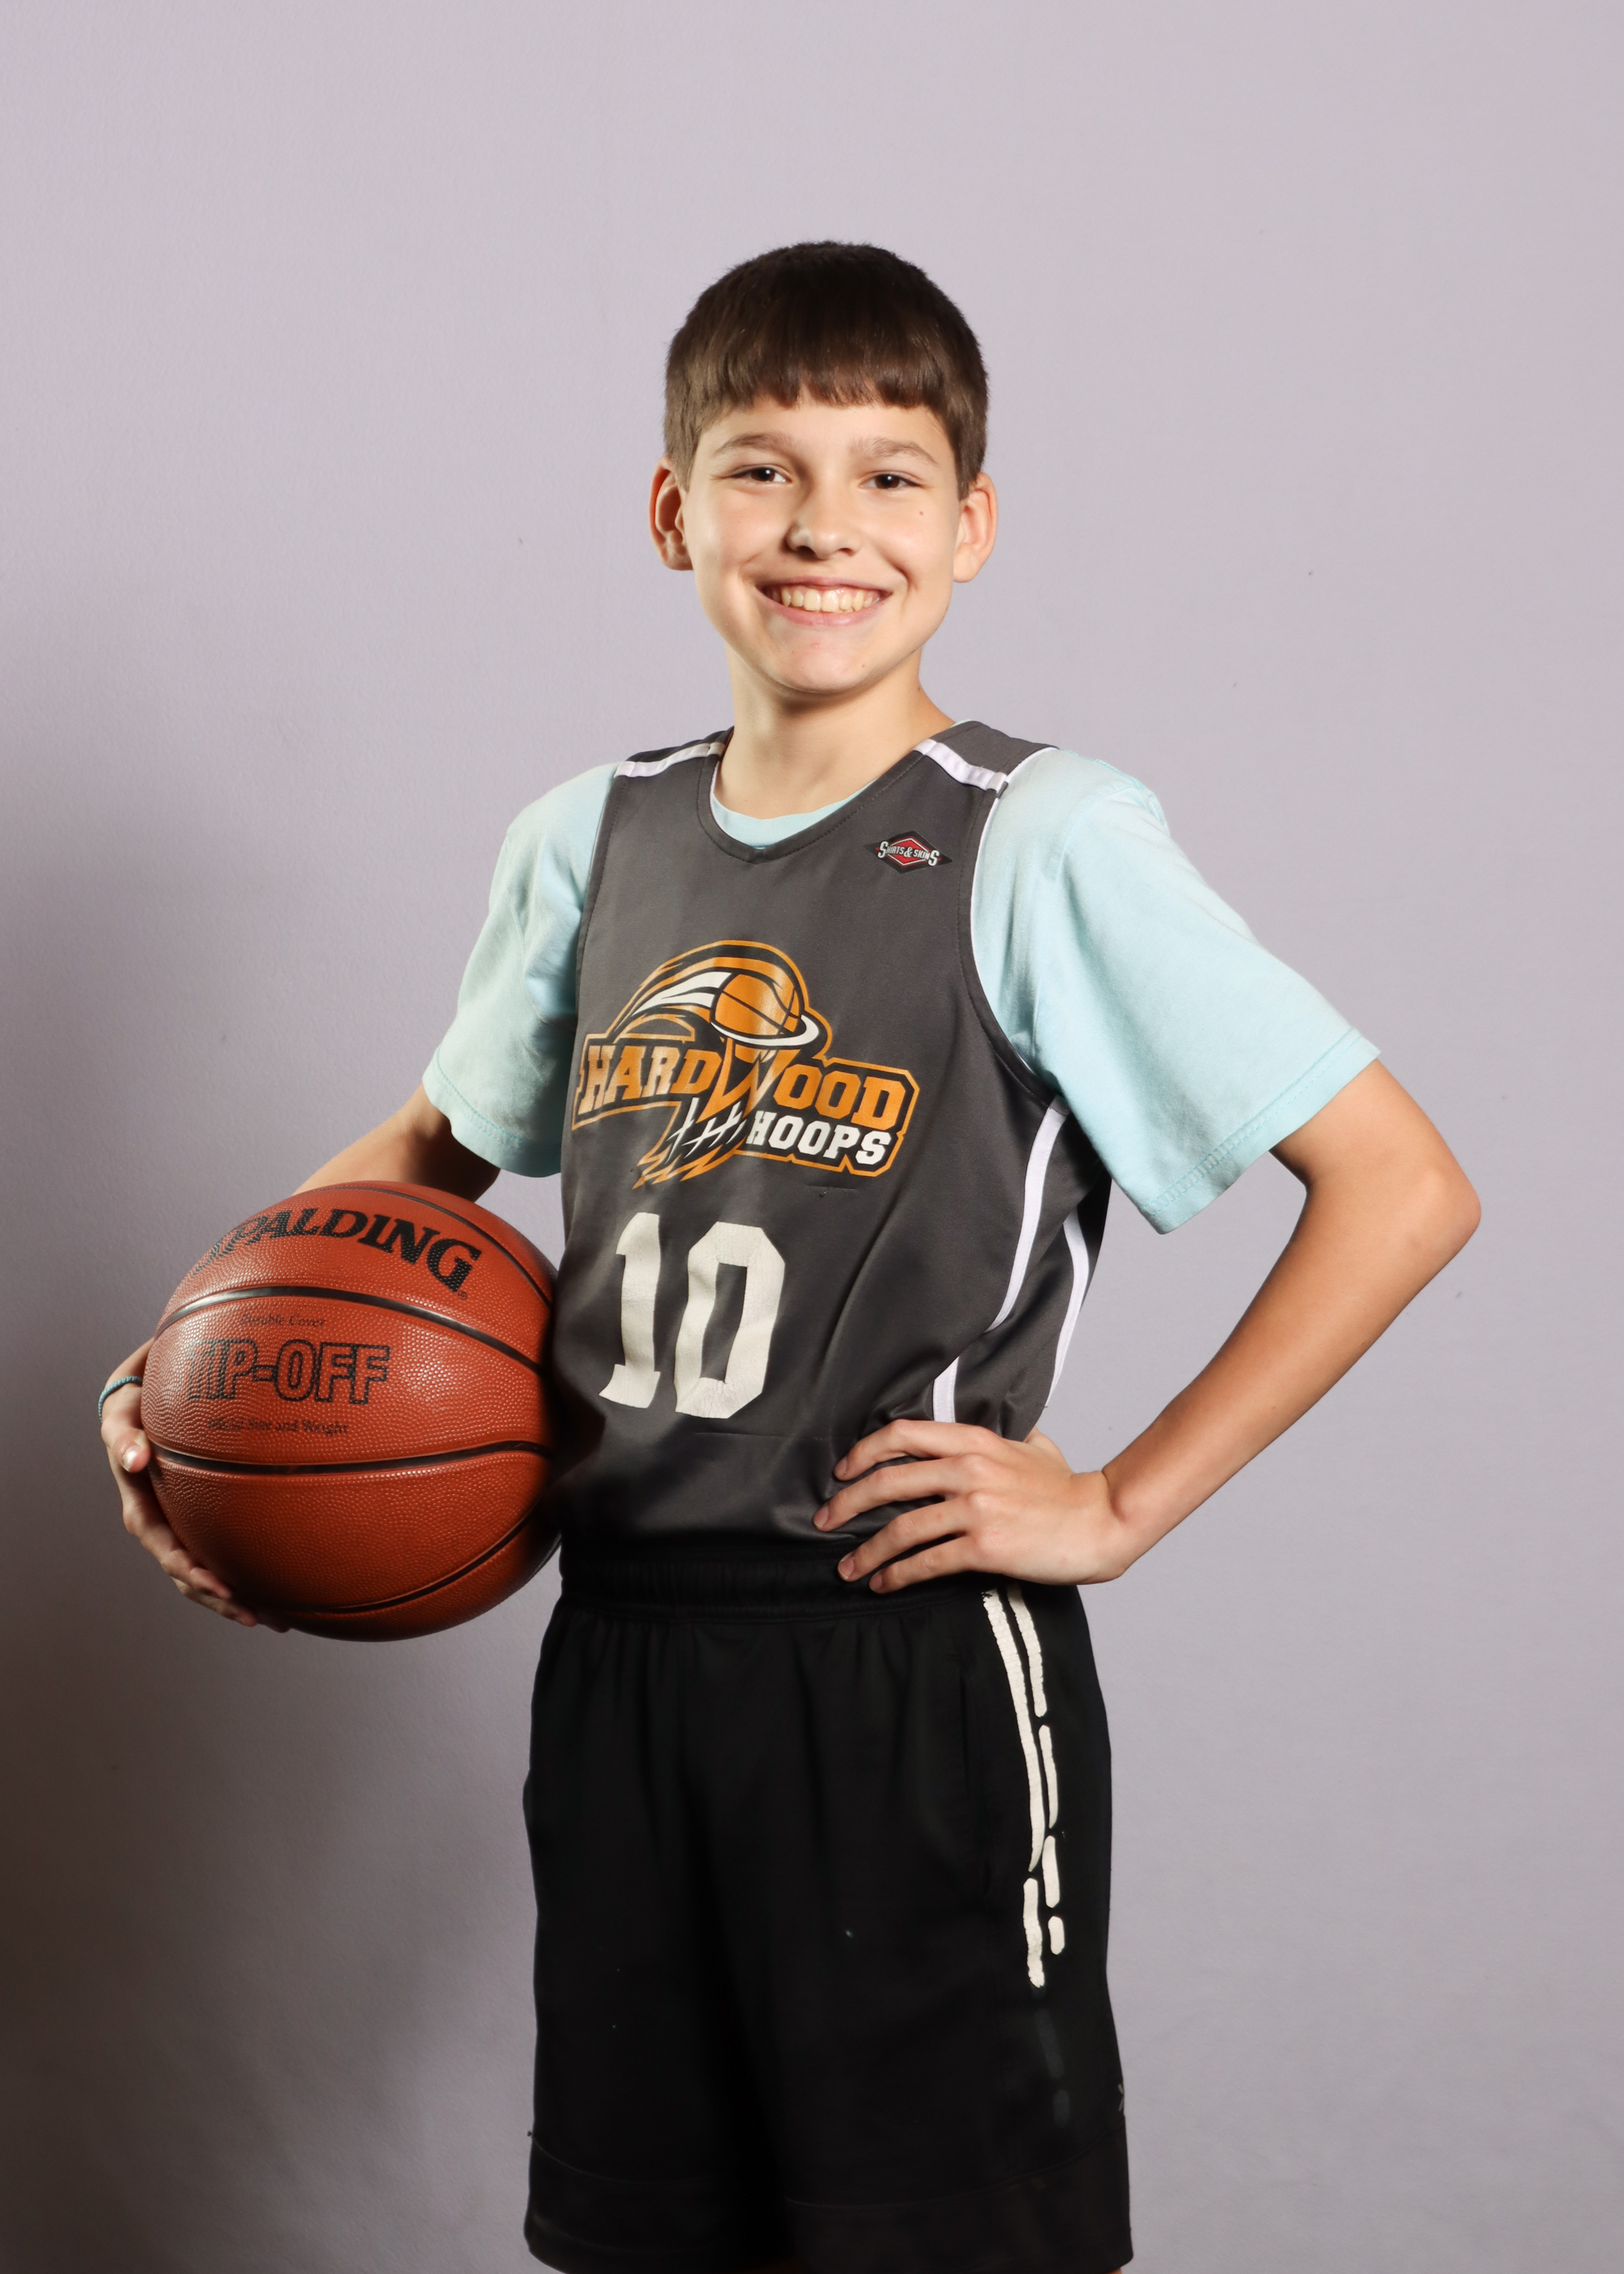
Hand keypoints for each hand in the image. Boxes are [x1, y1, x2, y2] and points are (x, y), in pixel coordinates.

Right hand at [101, 1343, 283, 1629]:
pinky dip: (250, 1572)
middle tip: (264, 1619)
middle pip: (194, 1578)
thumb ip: (123, 1436)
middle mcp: (165, 1529)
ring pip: (211, 1573)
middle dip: (226, 1601)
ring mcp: (183, 1527)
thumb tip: (134, 1458)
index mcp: (143, 1514)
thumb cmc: (134, 1407)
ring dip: (241, 1599)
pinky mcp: (202, 1519)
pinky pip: (225, 1552)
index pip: (171, 1554)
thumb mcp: (122, 1417)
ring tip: (281, 1620)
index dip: (195, 1576)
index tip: (225, 1588)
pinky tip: (282, 1585)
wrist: (144, 1399)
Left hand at [814, 1419, 1144, 1593]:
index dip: (864, 1452)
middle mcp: (969, 1470)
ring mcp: (975, 1509)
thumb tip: (1001, 1432)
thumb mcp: (1033, 1447)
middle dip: (847, 1504)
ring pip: (901, 1528)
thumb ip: (1005, 1438)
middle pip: (889, 1481)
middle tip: (825, 1521)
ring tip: (848, 1568)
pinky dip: (897, 1574)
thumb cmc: (1067, 1489)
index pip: (902, 1434)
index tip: (842, 1472)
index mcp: (975, 1441)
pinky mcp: (984, 1547)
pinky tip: (883, 1584)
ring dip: (866, 1552)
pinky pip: (926, 1562)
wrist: (1100, 1521)